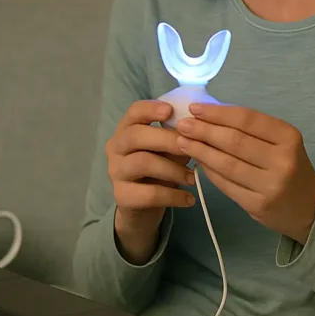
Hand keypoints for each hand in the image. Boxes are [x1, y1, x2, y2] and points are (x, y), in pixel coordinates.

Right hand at [105, 100, 194, 262]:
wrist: (144, 207)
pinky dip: (174, 196)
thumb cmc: (159, 169)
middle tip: (192, 149)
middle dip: (167, 140)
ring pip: (143, 162)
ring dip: (173, 169)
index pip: (134, 111)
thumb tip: (198, 130)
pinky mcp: (122, 196)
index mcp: (127, 129)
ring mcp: (116, 172)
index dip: (151, 109)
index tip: (170, 111)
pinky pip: (149, 194)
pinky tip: (189, 199)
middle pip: (136, 135)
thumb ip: (178, 138)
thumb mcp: (169, 150)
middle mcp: (116, 147)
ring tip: (193, 178)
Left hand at [175, 103, 314, 243]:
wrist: (309, 207)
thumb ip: (251, 130)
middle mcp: (282, 160)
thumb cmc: (290, 166)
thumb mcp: (281, 142)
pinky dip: (209, 172)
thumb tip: (209, 116)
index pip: (247, 119)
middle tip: (183, 125)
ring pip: (227, 164)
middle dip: (204, 131)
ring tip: (182, 142)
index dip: (218, 113)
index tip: (195, 108)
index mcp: (288, 137)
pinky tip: (198, 162)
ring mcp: (270, 185)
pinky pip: (226, 184)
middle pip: (235, 141)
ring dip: (201, 151)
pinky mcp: (258, 205)